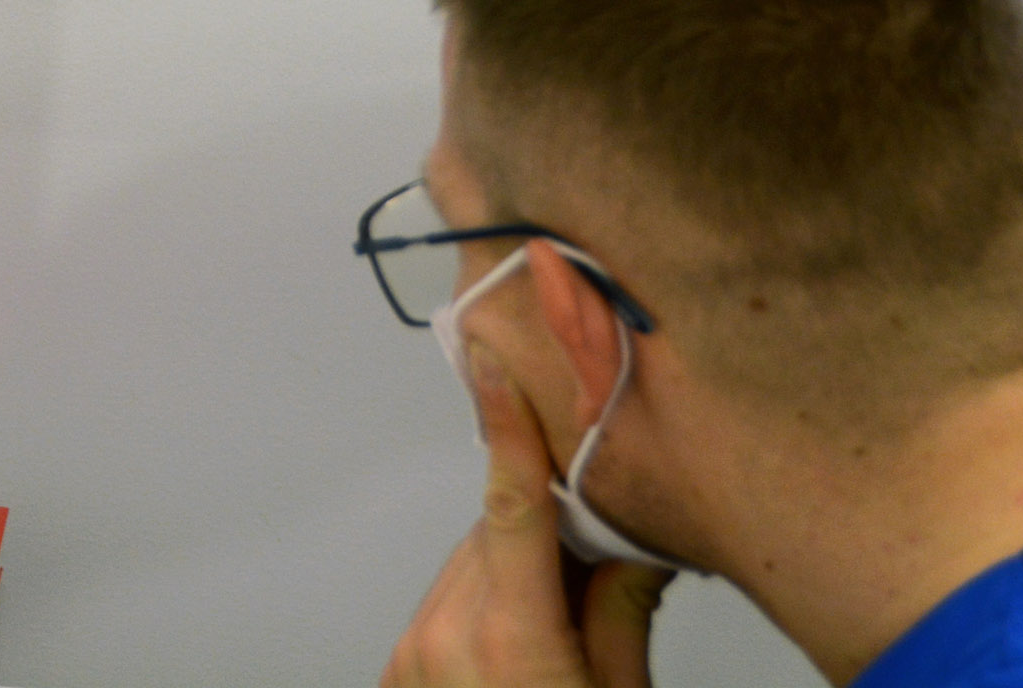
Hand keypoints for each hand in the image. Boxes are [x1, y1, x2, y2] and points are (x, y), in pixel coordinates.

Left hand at [384, 347, 670, 687]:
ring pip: (467, 572)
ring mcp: (410, 662)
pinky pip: (442, 612)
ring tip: (551, 641)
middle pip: (496, 538)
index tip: (490, 364)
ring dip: (507, 578)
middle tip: (593, 570)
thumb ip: (618, 608)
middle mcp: (445, 640)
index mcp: (510, 641)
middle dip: (541, 537)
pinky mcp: (394, 678)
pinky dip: (477, 614)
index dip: (504, 429)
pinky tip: (513, 659)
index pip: (509, 507)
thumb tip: (628, 536)